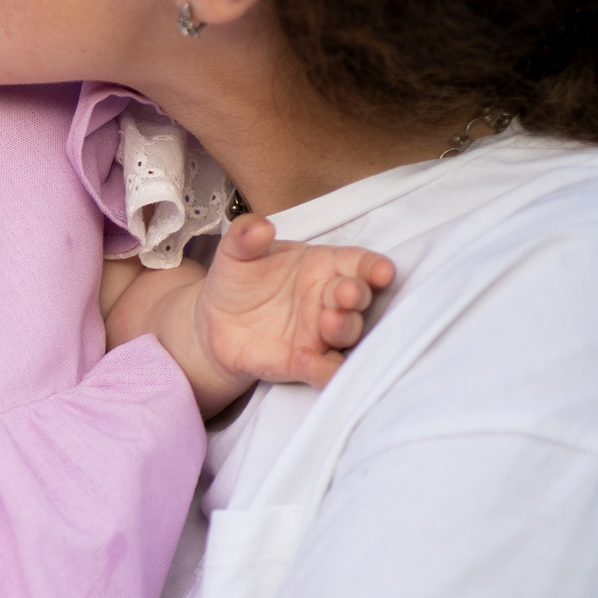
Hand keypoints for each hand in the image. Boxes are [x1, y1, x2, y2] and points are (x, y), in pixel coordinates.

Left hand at [195, 216, 394, 390]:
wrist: (214, 322)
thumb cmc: (238, 280)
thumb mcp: (235, 253)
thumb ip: (245, 236)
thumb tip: (259, 226)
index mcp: (323, 267)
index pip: (359, 263)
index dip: (374, 267)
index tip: (383, 271)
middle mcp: (329, 300)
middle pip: (358, 298)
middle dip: (356, 295)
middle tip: (345, 293)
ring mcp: (321, 333)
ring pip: (348, 334)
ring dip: (344, 328)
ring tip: (328, 321)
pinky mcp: (306, 363)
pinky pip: (326, 371)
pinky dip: (324, 369)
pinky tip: (303, 359)